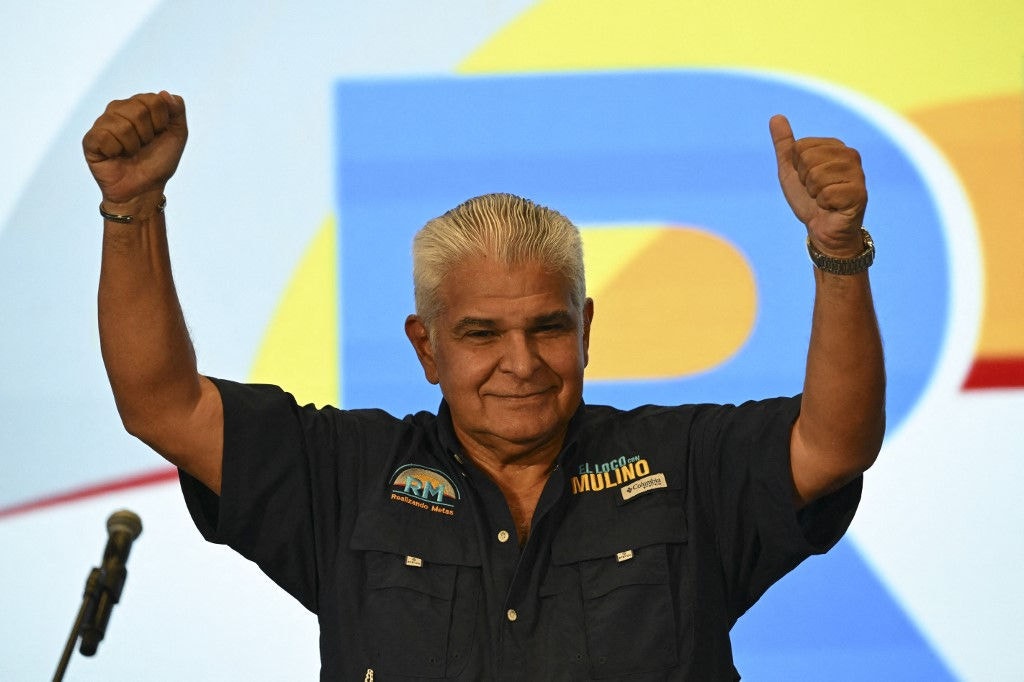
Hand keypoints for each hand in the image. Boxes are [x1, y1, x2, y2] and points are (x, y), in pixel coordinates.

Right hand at [83, 91, 187, 212]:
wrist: (145, 189)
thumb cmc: (158, 162)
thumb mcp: (177, 135)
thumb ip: (176, 110)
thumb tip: (164, 93)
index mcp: (138, 105)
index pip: (154, 100)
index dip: (161, 122)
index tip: (158, 135)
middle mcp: (118, 109)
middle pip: (139, 110)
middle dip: (148, 134)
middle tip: (144, 146)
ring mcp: (103, 123)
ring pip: (122, 124)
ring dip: (133, 145)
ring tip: (130, 152)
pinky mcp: (91, 140)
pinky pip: (105, 137)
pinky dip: (117, 151)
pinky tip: (116, 156)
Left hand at [769, 114, 866, 256]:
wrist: (822, 229)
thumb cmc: (809, 199)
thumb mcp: (791, 170)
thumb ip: (784, 145)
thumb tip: (775, 116)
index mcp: (834, 146)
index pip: (800, 147)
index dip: (797, 168)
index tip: (807, 180)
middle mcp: (850, 155)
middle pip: (808, 159)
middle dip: (805, 181)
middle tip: (815, 192)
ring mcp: (858, 174)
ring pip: (817, 176)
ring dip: (814, 194)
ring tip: (824, 199)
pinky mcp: (860, 193)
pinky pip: (827, 194)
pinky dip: (824, 205)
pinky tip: (832, 208)